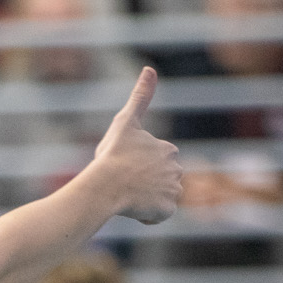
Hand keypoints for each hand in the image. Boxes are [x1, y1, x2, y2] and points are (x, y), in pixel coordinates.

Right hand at [90, 68, 181, 224]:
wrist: (106, 185)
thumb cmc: (112, 155)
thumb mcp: (125, 121)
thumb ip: (140, 96)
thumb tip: (149, 67)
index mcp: (168, 149)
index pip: (154, 163)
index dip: (136, 167)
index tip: (124, 166)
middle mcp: (176, 169)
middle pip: (158, 181)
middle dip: (143, 184)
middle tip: (124, 183)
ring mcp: (173, 191)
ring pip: (158, 198)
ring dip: (144, 199)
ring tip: (128, 196)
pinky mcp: (167, 210)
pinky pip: (158, 215)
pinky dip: (147, 215)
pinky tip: (133, 208)